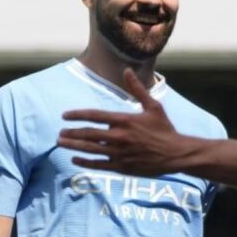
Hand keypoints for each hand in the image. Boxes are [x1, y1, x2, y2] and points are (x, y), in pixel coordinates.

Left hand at [58, 68, 190, 175]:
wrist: (177, 153)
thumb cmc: (165, 129)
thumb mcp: (153, 106)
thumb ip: (137, 89)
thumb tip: (127, 70)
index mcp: (125, 120)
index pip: (95, 116)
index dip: (77, 115)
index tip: (64, 116)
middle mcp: (120, 136)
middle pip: (88, 134)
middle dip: (71, 133)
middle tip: (59, 133)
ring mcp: (120, 153)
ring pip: (90, 149)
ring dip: (73, 146)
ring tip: (60, 143)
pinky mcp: (123, 167)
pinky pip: (99, 164)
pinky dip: (85, 162)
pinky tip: (75, 159)